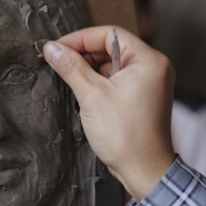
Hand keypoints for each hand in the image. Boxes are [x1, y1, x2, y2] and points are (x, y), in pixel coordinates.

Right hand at [43, 26, 175, 198]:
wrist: (144, 171)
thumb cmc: (126, 136)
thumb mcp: (91, 96)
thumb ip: (71, 67)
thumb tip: (51, 48)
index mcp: (149, 60)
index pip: (110, 34)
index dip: (80, 39)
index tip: (57, 48)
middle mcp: (154, 67)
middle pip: (111, 47)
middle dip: (83, 54)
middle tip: (59, 62)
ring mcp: (150, 83)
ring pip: (112, 64)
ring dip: (89, 69)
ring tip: (69, 78)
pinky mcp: (143, 97)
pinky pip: (117, 79)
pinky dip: (99, 81)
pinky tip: (83, 91)